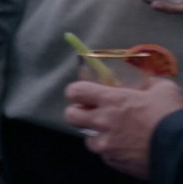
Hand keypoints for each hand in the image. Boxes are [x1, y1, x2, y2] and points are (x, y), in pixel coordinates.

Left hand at [64, 77, 182, 178]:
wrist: (180, 149)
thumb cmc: (170, 117)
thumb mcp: (163, 90)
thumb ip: (149, 84)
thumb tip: (147, 83)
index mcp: (111, 100)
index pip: (75, 91)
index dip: (77, 91)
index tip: (84, 93)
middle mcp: (102, 121)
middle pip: (71, 115)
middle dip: (78, 113)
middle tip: (91, 113)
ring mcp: (106, 144)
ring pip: (86, 138)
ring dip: (96, 134)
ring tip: (112, 132)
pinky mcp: (113, 161)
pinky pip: (104, 154)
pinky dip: (111, 150)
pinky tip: (125, 146)